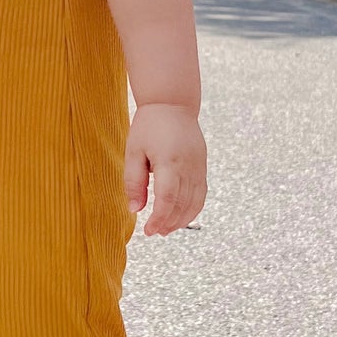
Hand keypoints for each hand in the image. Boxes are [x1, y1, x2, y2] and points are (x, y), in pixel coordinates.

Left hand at [124, 103, 205, 236]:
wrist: (173, 104)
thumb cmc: (149, 126)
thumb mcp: (133, 151)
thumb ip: (133, 182)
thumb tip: (135, 210)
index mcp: (169, 161)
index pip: (167, 199)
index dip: (159, 219)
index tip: (148, 231)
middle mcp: (188, 166)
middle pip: (182, 204)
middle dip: (169, 223)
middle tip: (154, 232)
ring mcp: (199, 166)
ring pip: (195, 202)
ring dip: (182, 219)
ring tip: (166, 229)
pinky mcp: (202, 166)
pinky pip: (201, 193)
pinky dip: (193, 208)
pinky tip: (181, 216)